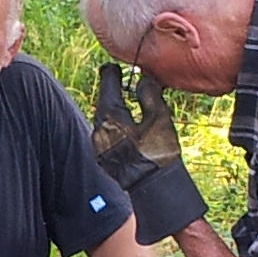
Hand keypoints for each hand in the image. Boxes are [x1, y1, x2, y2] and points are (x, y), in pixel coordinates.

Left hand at [91, 64, 209, 243]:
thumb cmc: (158, 152)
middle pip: (104, 101)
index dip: (113, 72)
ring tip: (128, 107)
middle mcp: (98, 128)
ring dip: (114, 111)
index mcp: (111, 114)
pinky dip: (114, 128)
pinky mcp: (102, 157)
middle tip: (124, 84)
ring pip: (104, 119)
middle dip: (114, 92)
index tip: (117, 67)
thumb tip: (142, 78)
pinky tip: (126, 130)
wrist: (152, 188)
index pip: (107, 82)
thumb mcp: (159, 118)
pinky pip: (105, 135)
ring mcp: (98, 145)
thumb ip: (149, 94)